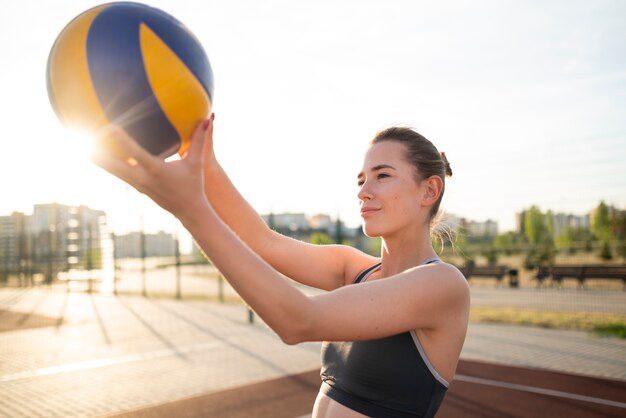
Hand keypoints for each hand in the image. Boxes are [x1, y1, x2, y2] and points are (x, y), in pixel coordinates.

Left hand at [91, 115, 213, 219]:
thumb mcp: (197, 163)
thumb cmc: (194, 185)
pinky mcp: (137, 187)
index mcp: (156, 170)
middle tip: (83, 135)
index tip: (109, 126)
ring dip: (97, 157)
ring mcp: (137, 184)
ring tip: (80, 143)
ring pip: (111, 169)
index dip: (121, 140)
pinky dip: (107, 163)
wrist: (189, 212)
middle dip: (97, 150)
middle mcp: (142, 178)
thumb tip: (207, 119)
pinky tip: (98, 154)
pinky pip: (118, 173)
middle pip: (113, 164)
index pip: (134, 153)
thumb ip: (200, 140)